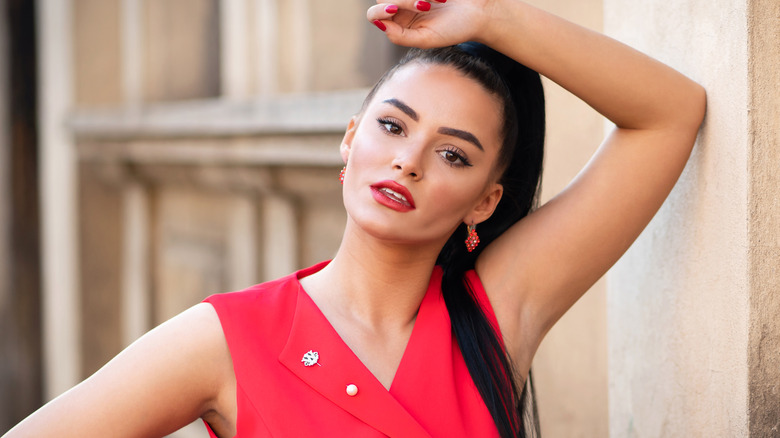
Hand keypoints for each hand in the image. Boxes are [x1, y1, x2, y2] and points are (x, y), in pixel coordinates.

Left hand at [366, 0, 498, 48]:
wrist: (480, 13)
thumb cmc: (455, 29)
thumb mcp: (426, 39)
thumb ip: (400, 37)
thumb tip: (380, 25)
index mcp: (399, 25)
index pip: (375, 15)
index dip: (380, 10)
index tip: (394, 8)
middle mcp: (402, 8)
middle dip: (403, 0)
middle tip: (424, 4)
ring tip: (434, 2)